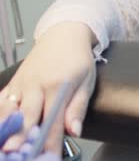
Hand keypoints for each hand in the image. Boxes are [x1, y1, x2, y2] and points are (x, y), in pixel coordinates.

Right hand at [0, 22, 97, 154]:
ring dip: (4, 128)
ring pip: (8, 109)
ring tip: (2, 144)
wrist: (64, 35)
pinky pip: (1, 100)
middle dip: (20, 137)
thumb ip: (78, 107)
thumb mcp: (86, 82)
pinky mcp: (13, 82)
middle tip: (14, 153)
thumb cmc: (78, 59)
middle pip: (26, 117)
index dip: (49, 142)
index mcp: (58, 87)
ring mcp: (22, 83)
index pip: (53, 121)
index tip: (48, 156)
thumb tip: (75, 131)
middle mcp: (36, 86)